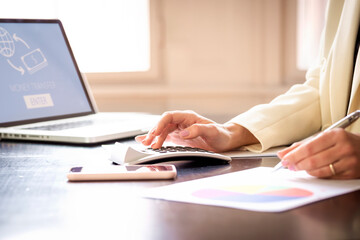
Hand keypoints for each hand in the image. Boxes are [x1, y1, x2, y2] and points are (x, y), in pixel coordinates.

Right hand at [135, 110, 257, 151]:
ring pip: (162, 132)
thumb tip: (184, 133)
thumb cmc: (221, 134)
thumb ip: (199, 130)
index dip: (160, 124)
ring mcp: (179, 130)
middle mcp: (182, 122)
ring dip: (154, 138)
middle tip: (147, 142)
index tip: (155, 133)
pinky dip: (156, 140)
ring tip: (146, 145)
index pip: (169, 117)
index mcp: (188, 117)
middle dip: (154, 132)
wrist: (226, 140)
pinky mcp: (179, 138)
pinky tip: (148, 143)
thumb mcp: (212, 131)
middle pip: (163, 124)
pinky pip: (165, 138)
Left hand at [277, 129, 359, 178]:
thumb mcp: (325, 138)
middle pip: (313, 160)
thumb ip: (303, 145)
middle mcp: (344, 147)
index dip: (294, 155)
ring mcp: (349, 161)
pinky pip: (328, 177)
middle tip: (289, 166)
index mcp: (335, 135)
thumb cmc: (343, 143)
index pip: (309, 147)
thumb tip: (283, 153)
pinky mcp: (352, 173)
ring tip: (301, 168)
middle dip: (297, 164)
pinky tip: (314, 171)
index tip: (284, 159)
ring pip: (319, 171)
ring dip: (306, 171)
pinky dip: (317, 175)